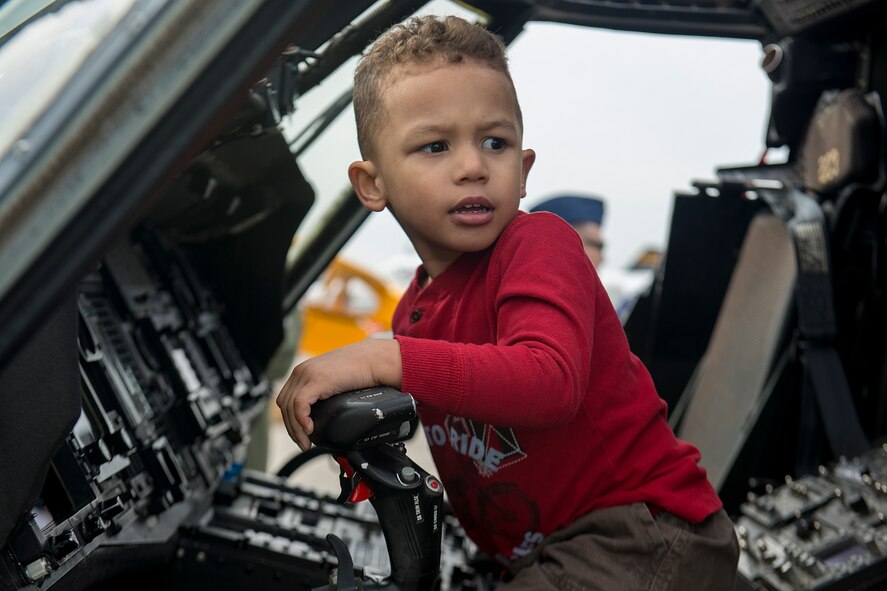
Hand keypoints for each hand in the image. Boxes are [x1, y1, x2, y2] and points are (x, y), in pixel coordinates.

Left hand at [276, 338, 401, 450]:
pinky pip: (300, 404)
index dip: (290, 420)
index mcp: (304, 372)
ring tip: (307, 442)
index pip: (285, 400)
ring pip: (289, 407)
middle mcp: (301, 372)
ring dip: (296, 429)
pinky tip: (310, 429)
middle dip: (292, 428)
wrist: (373, 360)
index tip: (301, 435)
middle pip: (284, 405)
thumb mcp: (334, 383)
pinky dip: (302, 420)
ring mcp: (307, 374)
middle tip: (303, 444)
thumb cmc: (360, 372)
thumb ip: (323, 394)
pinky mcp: (317, 380)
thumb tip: (320, 417)